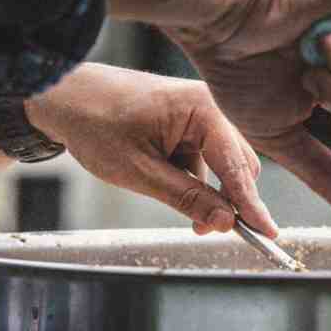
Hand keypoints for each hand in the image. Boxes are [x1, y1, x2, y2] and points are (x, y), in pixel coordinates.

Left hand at [26, 63, 276, 235]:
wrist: (62, 96)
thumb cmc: (96, 122)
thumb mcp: (140, 171)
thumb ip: (186, 198)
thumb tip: (224, 222)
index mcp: (203, 109)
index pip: (237, 166)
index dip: (251, 205)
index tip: (267, 234)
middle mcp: (208, 107)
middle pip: (237, 165)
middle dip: (226, 201)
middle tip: (208, 231)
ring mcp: (197, 114)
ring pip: (218, 165)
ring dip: (205, 192)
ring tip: (179, 210)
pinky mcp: (184, 123)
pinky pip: (200, 159)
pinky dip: (189, 179)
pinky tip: (164, 184)